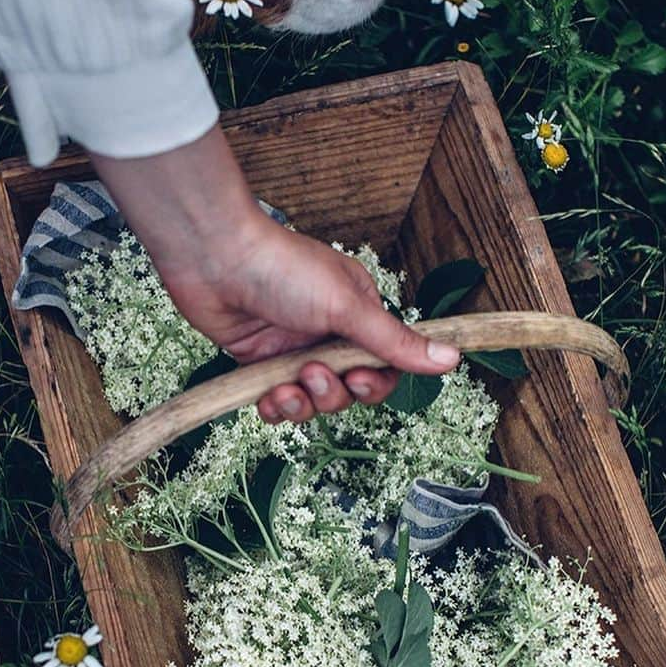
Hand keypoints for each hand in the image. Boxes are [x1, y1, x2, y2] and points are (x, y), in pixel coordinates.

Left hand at [157, 212, 459, 421]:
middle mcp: (328, 333)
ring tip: (287, 384)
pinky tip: (268, 397)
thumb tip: (451, 360)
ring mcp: (293, 350)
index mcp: (357, 313)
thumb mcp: (347, 306)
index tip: (359, 379)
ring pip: (313, 401)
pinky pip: (278, 402)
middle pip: (348, 390)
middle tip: (313, 373)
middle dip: (333, 393)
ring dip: (303, 402)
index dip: (374, 383)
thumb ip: (395, 341)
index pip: (383, 365)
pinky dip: (276, 407)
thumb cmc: (283, 269)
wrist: (213, 259)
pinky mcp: (259, 364)